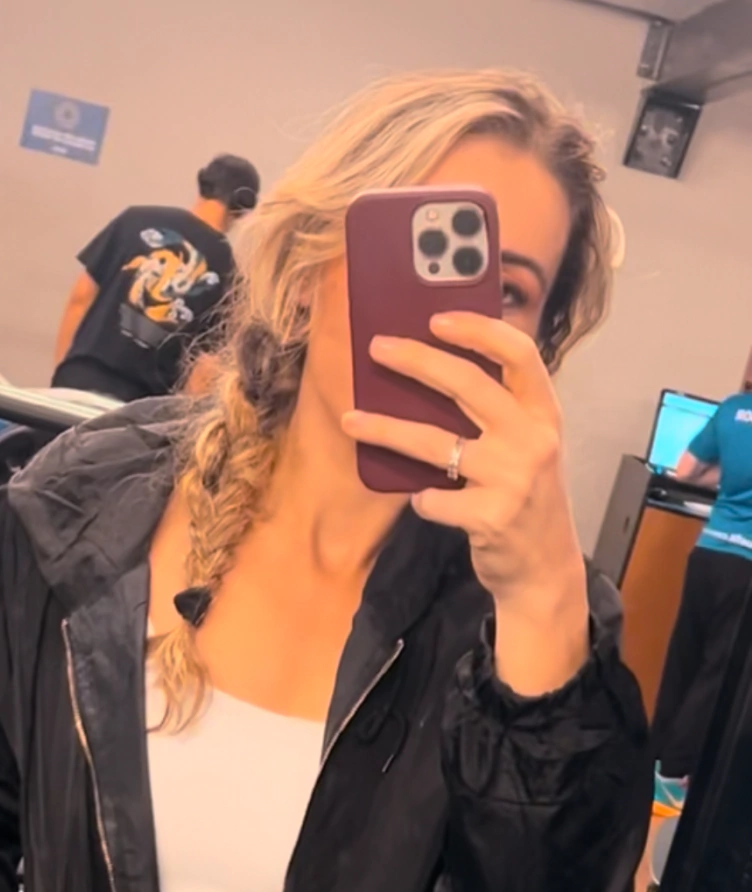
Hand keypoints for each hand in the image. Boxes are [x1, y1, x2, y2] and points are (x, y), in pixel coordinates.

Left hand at [342, 314, 589, 694]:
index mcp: (544, 414)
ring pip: (435, 442)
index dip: (477, 329)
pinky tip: (420, 498)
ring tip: (351, 419)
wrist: (543, 569)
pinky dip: (421, 498)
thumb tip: (436, 367)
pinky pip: (434, 498)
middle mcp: (532, 439)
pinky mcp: (490, 517)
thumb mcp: (528, 448)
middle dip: (416, 361)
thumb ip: (499, 412)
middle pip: (468, 384)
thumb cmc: (526, 500)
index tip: (435, 318)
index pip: (518, 352)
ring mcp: (512, 479)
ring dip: (386, 429)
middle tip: (377, 348)